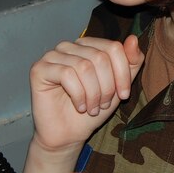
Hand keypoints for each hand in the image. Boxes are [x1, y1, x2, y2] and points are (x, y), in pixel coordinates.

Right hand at [24, 35, 143, 172]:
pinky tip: (80, 107)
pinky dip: (78, 95)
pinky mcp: (39, 69)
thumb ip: (130, 62)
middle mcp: (69, 46)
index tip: (124, 95)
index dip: (123, 73)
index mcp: (89, 45)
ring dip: (93, 93)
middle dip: (107, 86)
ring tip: (92, 108)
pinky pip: (66, 75)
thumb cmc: (93, 108)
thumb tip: (134, 39)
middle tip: (104, 105)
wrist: (69, 134)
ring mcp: (52, 56)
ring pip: (84, 66)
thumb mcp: (119, 86)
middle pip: (100, 57)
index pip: (113, 48)